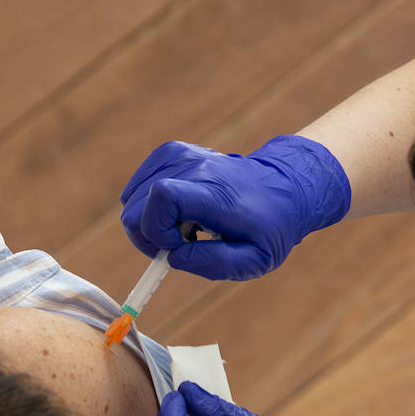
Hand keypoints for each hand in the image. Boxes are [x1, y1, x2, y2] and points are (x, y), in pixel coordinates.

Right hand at [119, 135, 350, 280]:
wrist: (283, 188)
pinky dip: (147, 205)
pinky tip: (174, 213)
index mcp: (215, 193)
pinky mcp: (172, 152)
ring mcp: (180, 154)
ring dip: (151, 221)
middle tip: (182, 244)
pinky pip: (137, 185)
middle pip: (136, 203)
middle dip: (149, 235)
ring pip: (132, 197)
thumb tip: (173, 258)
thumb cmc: (268, 229)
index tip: (178, 246)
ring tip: (185, 227)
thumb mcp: (254, 260)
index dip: (156, 231)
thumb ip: (214, 264)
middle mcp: (194, 166)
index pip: (161, 197)